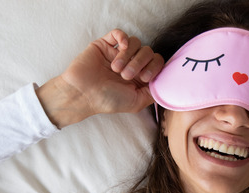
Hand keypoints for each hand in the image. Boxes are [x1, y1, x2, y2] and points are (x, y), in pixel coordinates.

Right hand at [37, 29, 163, 127]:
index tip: (144, 78)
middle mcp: (131, 64)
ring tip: (116, 69)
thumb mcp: (136, 102)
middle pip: (148, 51)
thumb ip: (153, 92)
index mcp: (139, 77)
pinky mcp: (105, 45)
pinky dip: (123, 38)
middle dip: (140, 63)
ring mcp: (118, 53)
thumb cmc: (108, 100)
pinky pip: (119, 33)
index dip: (154, 67)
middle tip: (126, 76)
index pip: (157, 62)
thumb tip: (165, 82)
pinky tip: (120, 48)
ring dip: (128, 56)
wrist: (83, 94)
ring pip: (135, 42)